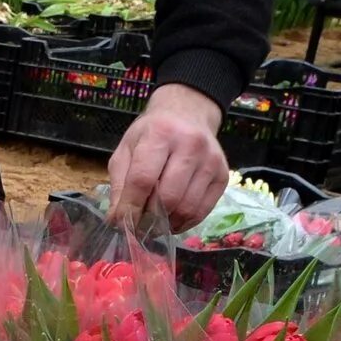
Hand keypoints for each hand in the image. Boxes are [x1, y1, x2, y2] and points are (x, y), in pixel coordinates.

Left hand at [108, 84, 228, 231]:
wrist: (188, 114)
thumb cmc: (152, 133)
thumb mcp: (127, 149)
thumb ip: (120, 183)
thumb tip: (117, 220)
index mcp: (160, 134)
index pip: (143, 179)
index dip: (131, 207)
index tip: (122, 224)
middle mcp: (191, 145)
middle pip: (168, 197)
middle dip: (149, 219)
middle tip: (138, 226)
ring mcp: (210, 161)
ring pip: (187, 208)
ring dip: (167, 223)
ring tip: (154, 223)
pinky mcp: (223, 175)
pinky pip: (202, 211)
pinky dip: (185, 222)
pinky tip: (173, 220)